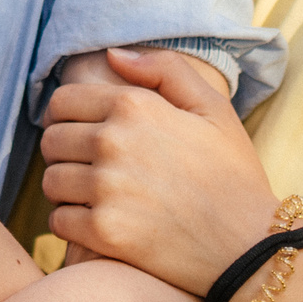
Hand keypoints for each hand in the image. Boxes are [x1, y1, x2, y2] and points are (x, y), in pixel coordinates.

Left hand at [39, 47, 278, 298]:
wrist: (252, 246)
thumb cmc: (234, 175)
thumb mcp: (213, 109)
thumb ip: (163, 70)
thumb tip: (112, 55)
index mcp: (134, 106)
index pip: (62, 102)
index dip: (67, 118)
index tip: (83, 134)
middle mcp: (113, 141)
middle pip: (51, 141)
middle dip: (65, 153)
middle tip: (89, 169)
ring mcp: (106, 188)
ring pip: (51, 182)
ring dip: (66, 190)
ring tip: (93, 198)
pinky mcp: (104, 232)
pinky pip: (58, 221)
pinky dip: (70, 224)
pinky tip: (96, 225)